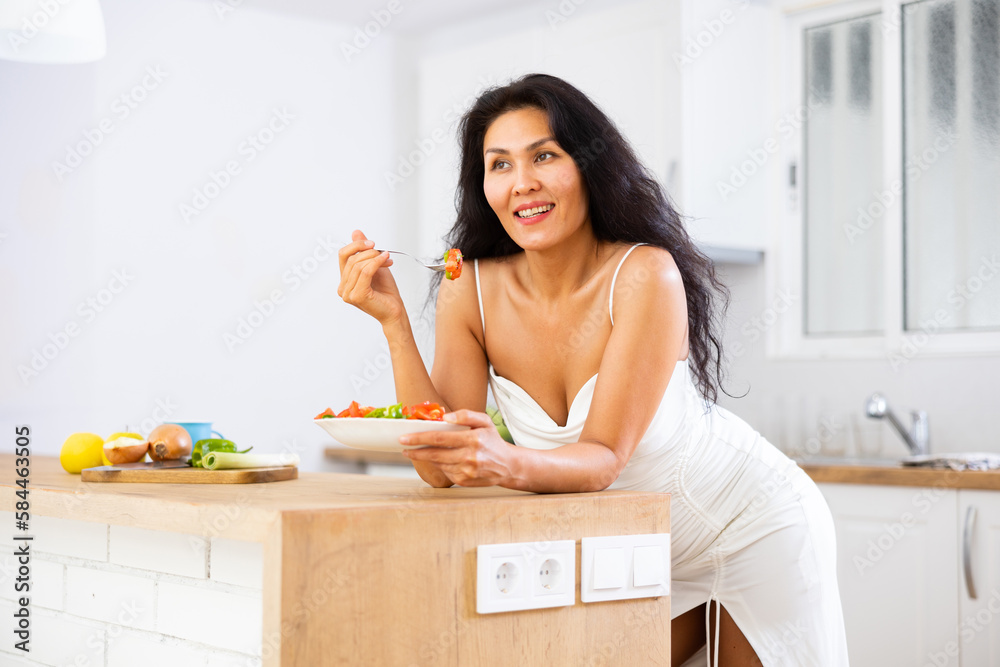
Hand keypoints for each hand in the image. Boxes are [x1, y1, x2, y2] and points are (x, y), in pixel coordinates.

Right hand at [337, 229, 403, 324]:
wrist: (395, 311)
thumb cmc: (386, 292)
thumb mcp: (375, 265)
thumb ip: (364, 250)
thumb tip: (356, 232)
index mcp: (345, 280)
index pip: (343, 255)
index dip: (356, 245)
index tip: (371, 243)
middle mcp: (343, 288)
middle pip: (351, 259)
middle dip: (369, 252)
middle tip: (383, 252)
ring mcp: (348, 293)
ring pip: (358, 265)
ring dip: (374, 257)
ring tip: (386, 258)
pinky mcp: (357, 296)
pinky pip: (365, 272)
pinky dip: (376, 263)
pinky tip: (385, 260)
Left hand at [400, 410, 514, 486]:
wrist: (507, 465)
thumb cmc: (493, 440)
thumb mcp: (484, 421)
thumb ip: (465, 415)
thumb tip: (444, 417)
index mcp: (473, 439)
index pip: (440, 438)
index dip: (419, 438)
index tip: (405, 438)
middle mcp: (469, 457)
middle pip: (434, 454)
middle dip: (415, 451)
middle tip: (403, 447)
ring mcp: (467, 471)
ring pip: (438, 463)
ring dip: (425, 458)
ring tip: (417, 452)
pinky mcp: (464, 481)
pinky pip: (445, 472)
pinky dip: (439, 465)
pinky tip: (438, 459)